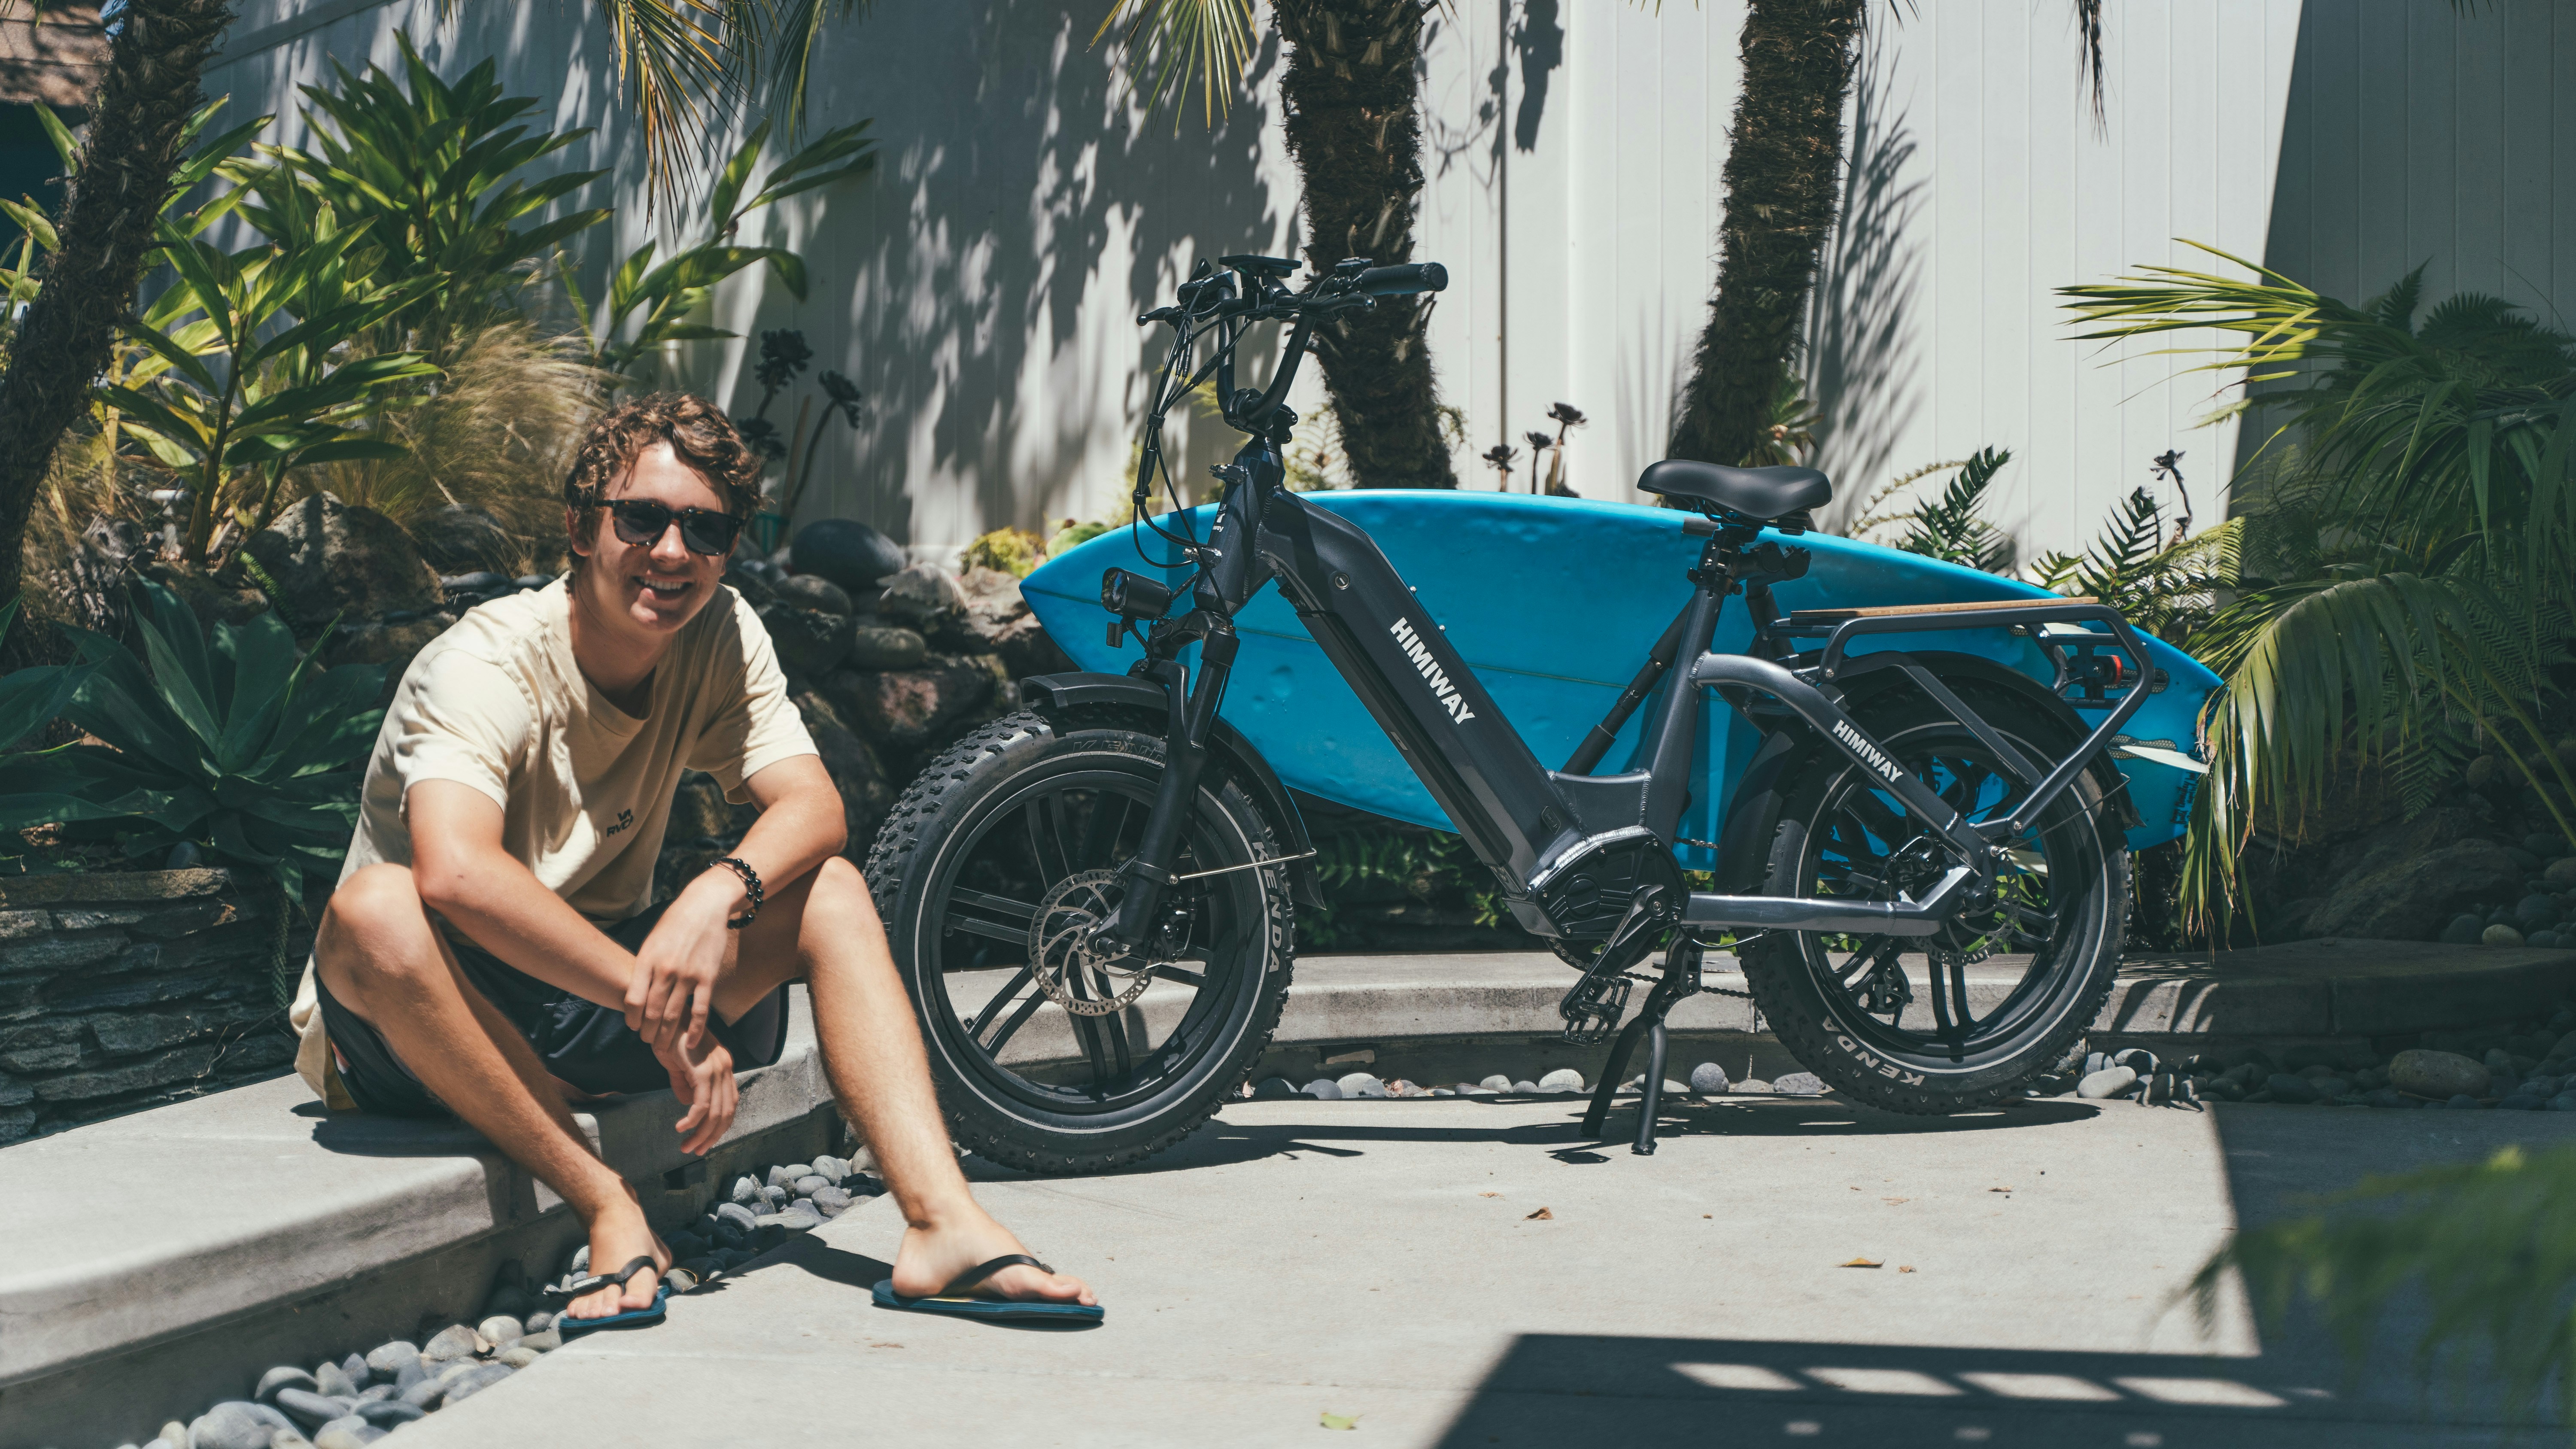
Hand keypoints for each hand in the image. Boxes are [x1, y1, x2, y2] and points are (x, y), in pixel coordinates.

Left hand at [626, 880, 734, 1049]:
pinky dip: (694, 1030)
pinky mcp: (707, 977)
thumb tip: (636, 993)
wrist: (705, 906)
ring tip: (662, 1046)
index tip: (632, 1027)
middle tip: (647, 1041)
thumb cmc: (675, 923)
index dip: (631, 1019)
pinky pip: (700, 1010)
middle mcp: (666, 969)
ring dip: (665, 1035)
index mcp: (647, 959)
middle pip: (651, 1011)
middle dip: (647, 1032)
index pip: (632, 999)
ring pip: (673, 1015)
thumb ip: (645, 967)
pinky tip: (688, 1043)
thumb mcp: (651, 941)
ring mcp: (688, 974)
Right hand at [657, 1030, 737, 1155]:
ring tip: (686, 1146)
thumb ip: (686, 1086)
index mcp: (723, 1068)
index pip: (728, 1104)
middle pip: (726, 1112)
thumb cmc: (669, 1039)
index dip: (718, 1126)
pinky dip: (692, 1120)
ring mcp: (717, 1068)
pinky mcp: (703, 1070)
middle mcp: (725, 1068)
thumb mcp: (680, 1068)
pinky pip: (702, 1103)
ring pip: (715, 1112)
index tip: (704, 1141)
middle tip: (695, 1150)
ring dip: (701, 1133)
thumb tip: (688, 1106)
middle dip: (711, 1136)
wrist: (662, 1017)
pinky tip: (680, 1127)